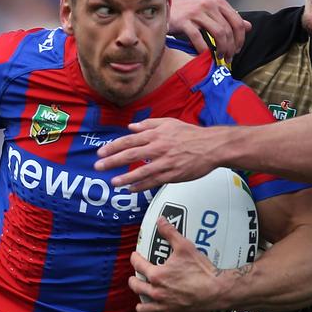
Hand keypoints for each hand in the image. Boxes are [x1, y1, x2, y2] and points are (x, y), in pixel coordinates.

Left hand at [94, 118, 216, 190]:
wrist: (212, 146)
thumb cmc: (191, 134)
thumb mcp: (169, 123)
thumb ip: (148, 124)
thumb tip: (131, 127)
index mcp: (156, 135)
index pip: (129, 140)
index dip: (113, 147)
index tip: (101, 152)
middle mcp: (158, 148)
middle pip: (131, 154)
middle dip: (112, 161)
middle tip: (99, 166)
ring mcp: (165, 163)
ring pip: (141, 171)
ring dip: (125, 177)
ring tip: (113, 182)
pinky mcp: (173, 175)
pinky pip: (154, 181)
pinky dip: (141, 186)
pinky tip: (131, 189)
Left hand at [129, 217, 223, 311]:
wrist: (216, 290)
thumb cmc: (200, 268)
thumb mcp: (184, 246)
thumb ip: (170, 233)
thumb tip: (160, 219)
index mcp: (156, 275)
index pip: (138, 265)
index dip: (134, 258)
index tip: (134, 255)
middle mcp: (157, 292)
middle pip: (137, 288)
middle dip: (133, 281)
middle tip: (134, 277)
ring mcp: (164, 306)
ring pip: (145, 308)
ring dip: (141, 304)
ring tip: (141, 300)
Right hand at [169, 0, 250, 62]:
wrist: (163, 7)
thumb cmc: (187, 10)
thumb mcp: (210, 10)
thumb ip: (228, 18)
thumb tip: (248, 26)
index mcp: (218, 1)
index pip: (237, 21)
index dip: (240, 38)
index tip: (237, 50)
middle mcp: (209, 5)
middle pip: (228, 30)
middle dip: (231, 47)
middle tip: (228, 58)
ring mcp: (196, 12)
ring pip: (218, 34)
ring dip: (221, 49)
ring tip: (219, 58)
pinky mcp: (184, 21)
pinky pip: (198, 38)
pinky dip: (203, 50)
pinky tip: (204, 56)